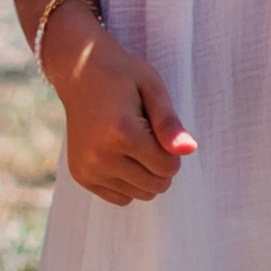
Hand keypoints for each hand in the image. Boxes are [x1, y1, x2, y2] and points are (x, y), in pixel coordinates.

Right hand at [42, 5, 196, 206]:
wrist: (81, 73)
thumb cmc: (123, 76)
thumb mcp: (153, 87)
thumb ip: (169, 123)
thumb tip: (189, 150)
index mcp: (122, 133)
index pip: (168, 166)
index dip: (174, 150)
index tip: (162, 128)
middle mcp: (101, 157)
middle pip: (155, 185)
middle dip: (162, 164)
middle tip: (150, 135)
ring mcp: (88, 170)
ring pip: (139, 194)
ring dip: (145, 174)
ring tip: (134, 143)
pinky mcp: (81, 176)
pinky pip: (120, 198)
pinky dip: (128, 182)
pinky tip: (121, 155)